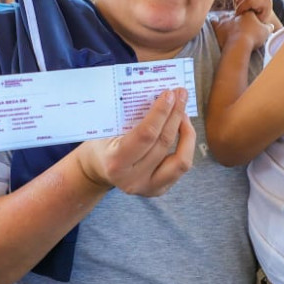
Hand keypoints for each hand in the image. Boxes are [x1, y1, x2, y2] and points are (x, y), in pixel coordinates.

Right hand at [76, 88, 194, 197]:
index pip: (145, 136)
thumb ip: (129, 118)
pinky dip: (185, 145)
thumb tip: (160, 96)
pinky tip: (182, 128)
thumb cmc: (103, 143)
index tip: (169, 94)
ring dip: (186, 132)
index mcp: (116, 163)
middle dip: (175, 115)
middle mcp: (133, 180)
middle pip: (163, 144)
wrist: (98, 170)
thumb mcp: (107, 131)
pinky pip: (180, 166)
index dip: (160, 113)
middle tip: (180, 94)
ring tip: (183, 112)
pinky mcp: (159, 189)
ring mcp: (148, 188)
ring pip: (180, 159)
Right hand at [232, 0, 280, 30]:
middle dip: (237, 7)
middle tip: (241, 14)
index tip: (239, 16)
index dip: (240, 8)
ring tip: (242, 9)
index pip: (248, 0)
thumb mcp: (256, 24)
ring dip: (235, 3)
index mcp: (266, 1)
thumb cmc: (259, 22)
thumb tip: (248, 15)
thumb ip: (251, 20)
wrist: (262, 14)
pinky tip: (241, 3)